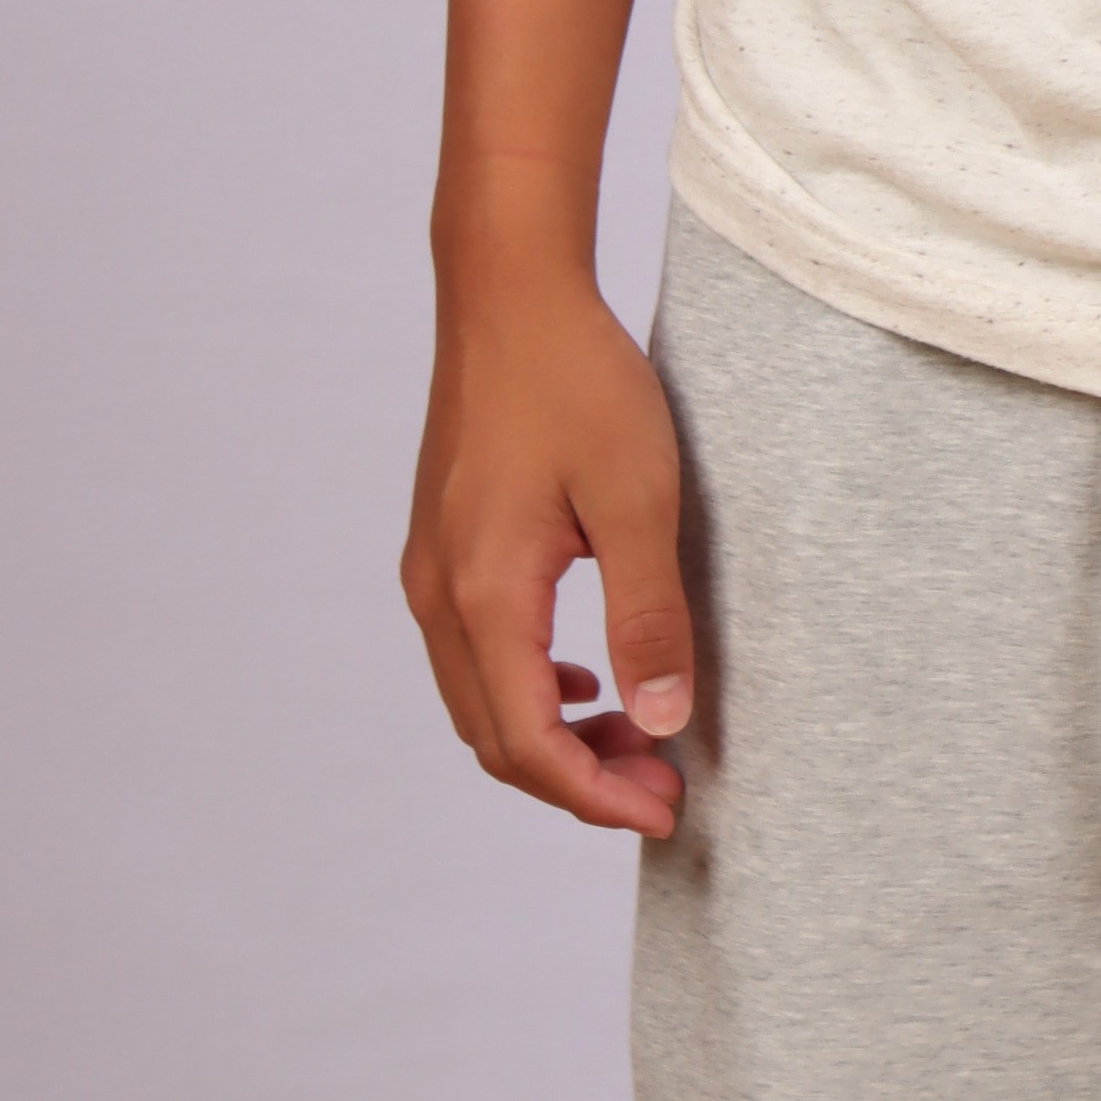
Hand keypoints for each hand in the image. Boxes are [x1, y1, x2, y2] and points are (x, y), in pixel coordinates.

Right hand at [402, 248, 693, 835]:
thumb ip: (649, 614)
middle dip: (579, 779)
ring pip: (482, 701)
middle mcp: (441, 595)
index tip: (667, 810)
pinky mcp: (444, 545)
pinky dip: (531, 689)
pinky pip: (475, 654)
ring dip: (555, 736)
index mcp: (485, 594)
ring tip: (639, 736)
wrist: (509, 289)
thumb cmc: (577, 378)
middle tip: (664, 785)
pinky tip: (589, 677)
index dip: (596, 795)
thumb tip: (665, 721)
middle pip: (496, 739)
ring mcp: (433, 570)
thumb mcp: (637, 495)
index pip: (529, 744)